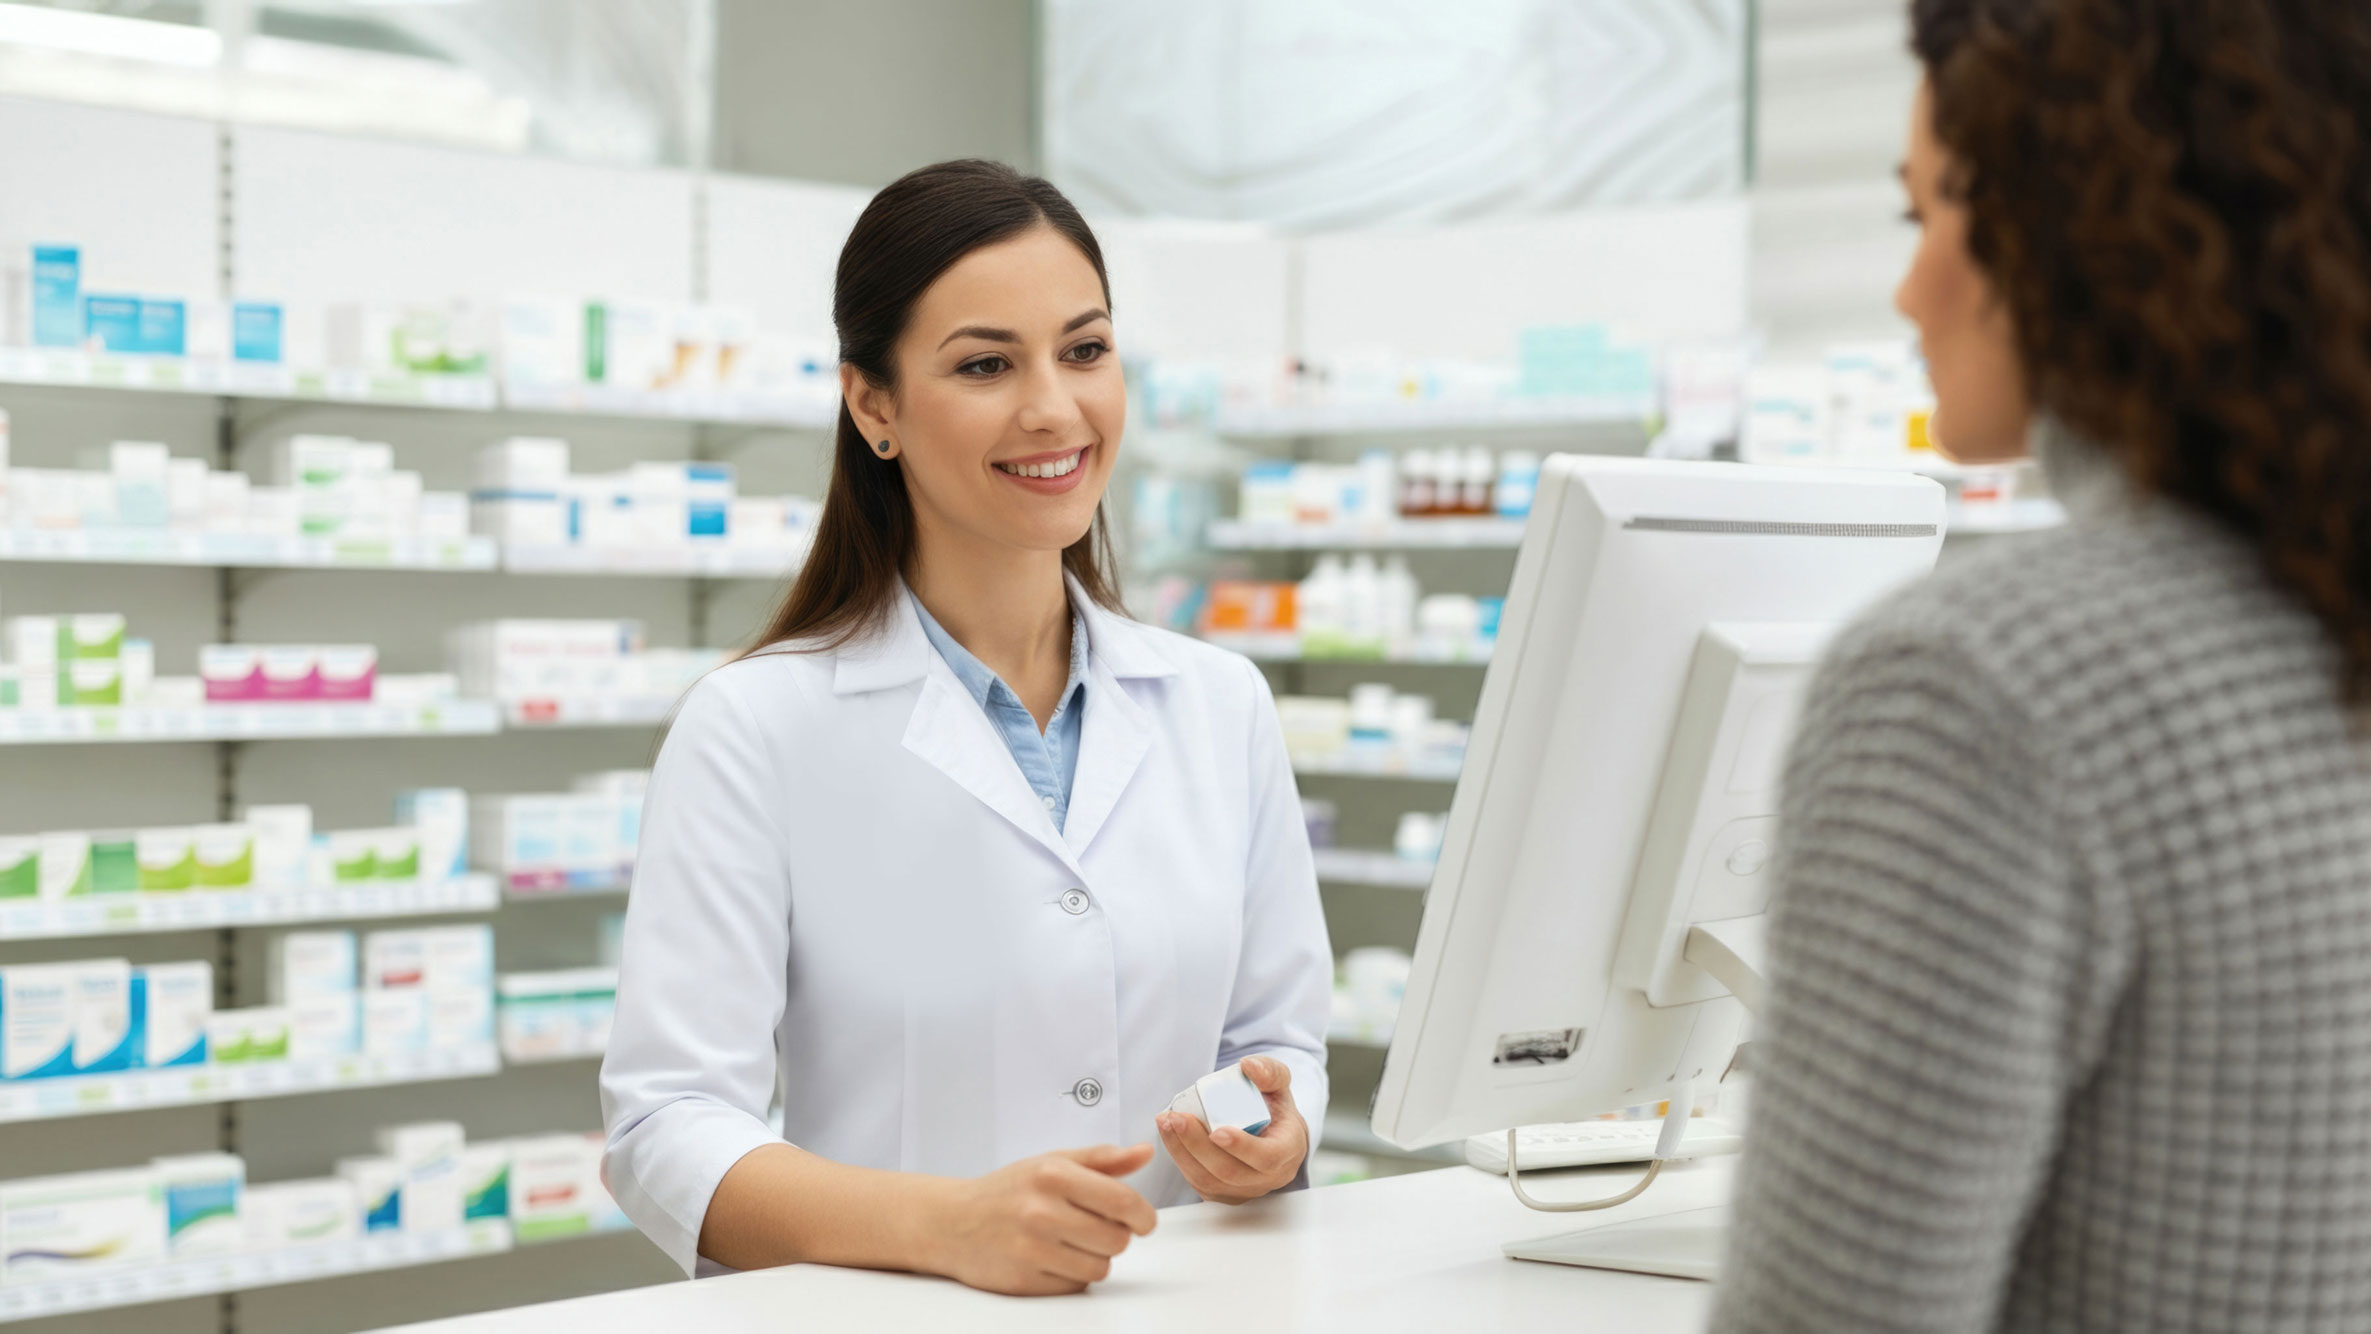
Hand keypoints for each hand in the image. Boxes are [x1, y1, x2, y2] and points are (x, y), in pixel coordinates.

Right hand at [927, 1143, 1158, 1295]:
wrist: (952, 1222)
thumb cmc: (1008, 1191)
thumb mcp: (1052, 1162)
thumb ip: (1103, 1159)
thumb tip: (1145, 1152)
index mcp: (1053, 1175)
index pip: (1123, 1202)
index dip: (1143, 1216)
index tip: (1143, 1221)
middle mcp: (1041, 1211)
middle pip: (1117, 1240)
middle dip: (1115, 1235)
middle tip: (1094, 1226)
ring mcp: (1030, 1248)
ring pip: (1100, 1267)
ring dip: (1094, 1257)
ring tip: (1072, 1242)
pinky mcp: (1023, 1280)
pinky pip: (1075, 1286)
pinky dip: (1072, 1275)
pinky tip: (1053, 1258)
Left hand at [1155, 1056, 1309, 1204]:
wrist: (1270, 1134)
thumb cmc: (1274, 1108)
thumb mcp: (1279, 1083)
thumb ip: (1269, 1071)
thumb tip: (1248, 1066)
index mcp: (1287, 1151)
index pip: (1268, 1158)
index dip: (1242, 1147)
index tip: (1217, 1131)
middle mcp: (1268, 1178)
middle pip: (1230, 1172)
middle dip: (1198, 1145)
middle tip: (1177, 1118)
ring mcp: (1244, 1190)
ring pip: (1209, 1181)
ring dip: (1182, 1152)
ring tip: (1167, 1122)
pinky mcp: (1223, 1194)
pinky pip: (1198, 1183)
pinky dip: (1180, 1158)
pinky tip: (1169, 1135)